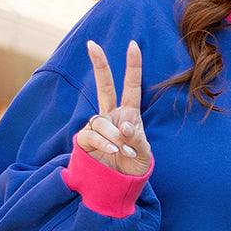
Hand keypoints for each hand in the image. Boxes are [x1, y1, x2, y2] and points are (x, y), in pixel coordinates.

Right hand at [74, 40, 151, 176]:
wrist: (119, 186)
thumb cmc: (134, 167)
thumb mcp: (144, 154)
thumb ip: (137, 139)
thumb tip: (124, 127)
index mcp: (129, 115)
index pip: (131, 87)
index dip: (133, 66)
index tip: (134, 45)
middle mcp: (111, 116)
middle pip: (104, 86)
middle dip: (99, 65)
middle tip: (92, 44)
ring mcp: (97, 127)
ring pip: (101, 121)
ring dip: (113, 134)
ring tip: (123, 149)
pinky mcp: (85, 141)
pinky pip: (91, 134)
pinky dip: (103, 141)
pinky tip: (112, 148)